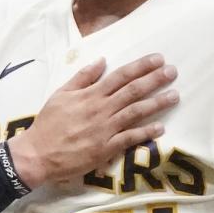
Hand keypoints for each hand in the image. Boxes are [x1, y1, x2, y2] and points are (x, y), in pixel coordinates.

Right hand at [7, 54, 177, 187]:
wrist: (38, 153)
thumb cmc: (48, 123)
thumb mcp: (61, 94)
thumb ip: (82, 77)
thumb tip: (101, 60)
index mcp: (90, 94)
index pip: (120, 76)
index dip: (141, 66)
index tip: (158, 59)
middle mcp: (101, 109)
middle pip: (133, 91)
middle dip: (155, 79)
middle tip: (173, 71)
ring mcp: (105, 129)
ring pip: (136, 112)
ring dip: (157, 103)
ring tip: (175, 95)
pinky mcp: (106, 148)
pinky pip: (129, 138)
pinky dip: (145, 133)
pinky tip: (161, 127)